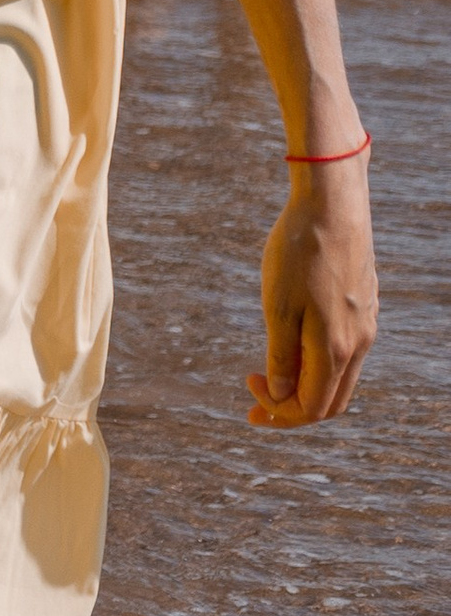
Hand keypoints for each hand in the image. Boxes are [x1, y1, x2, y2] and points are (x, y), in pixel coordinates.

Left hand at [247, 156, 376, 423]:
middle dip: (292, 408)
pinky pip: (346, 352)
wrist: (332, 202)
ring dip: (306, 386)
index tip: (247, 387)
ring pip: (340, 378)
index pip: (312, 408)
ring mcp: (367, 324)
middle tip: (254, 399)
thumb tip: (281, 396)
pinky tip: (293, 344)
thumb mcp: (278, 308)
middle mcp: (360, 343)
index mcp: (336, 349)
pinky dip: (319, 363)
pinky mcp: (366, 305)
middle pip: (330, 401)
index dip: (278, 412)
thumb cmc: (299, 252)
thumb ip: (282, 358)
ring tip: (270, 374)